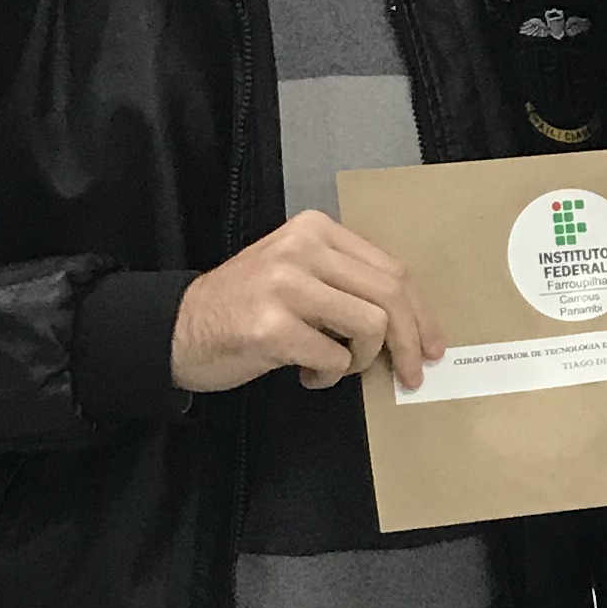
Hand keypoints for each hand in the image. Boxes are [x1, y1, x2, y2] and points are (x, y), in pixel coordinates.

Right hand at [171, 215, 443, 394]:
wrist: (176, 329)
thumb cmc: (243, 307)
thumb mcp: (295, 273)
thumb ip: (344, 282)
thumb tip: (408, 321)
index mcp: (315, 230)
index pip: (390, 269)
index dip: (420, 312)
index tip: (430, 344)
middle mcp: (303, 249)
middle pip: (389, 295)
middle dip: (410, 342)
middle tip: (411, 374)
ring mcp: (286, 286)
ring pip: (371, 326)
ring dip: (362, 360)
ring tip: (336, 368)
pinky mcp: (273, 327)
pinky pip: (334, 359)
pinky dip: (329, 376)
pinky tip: (307, 376)